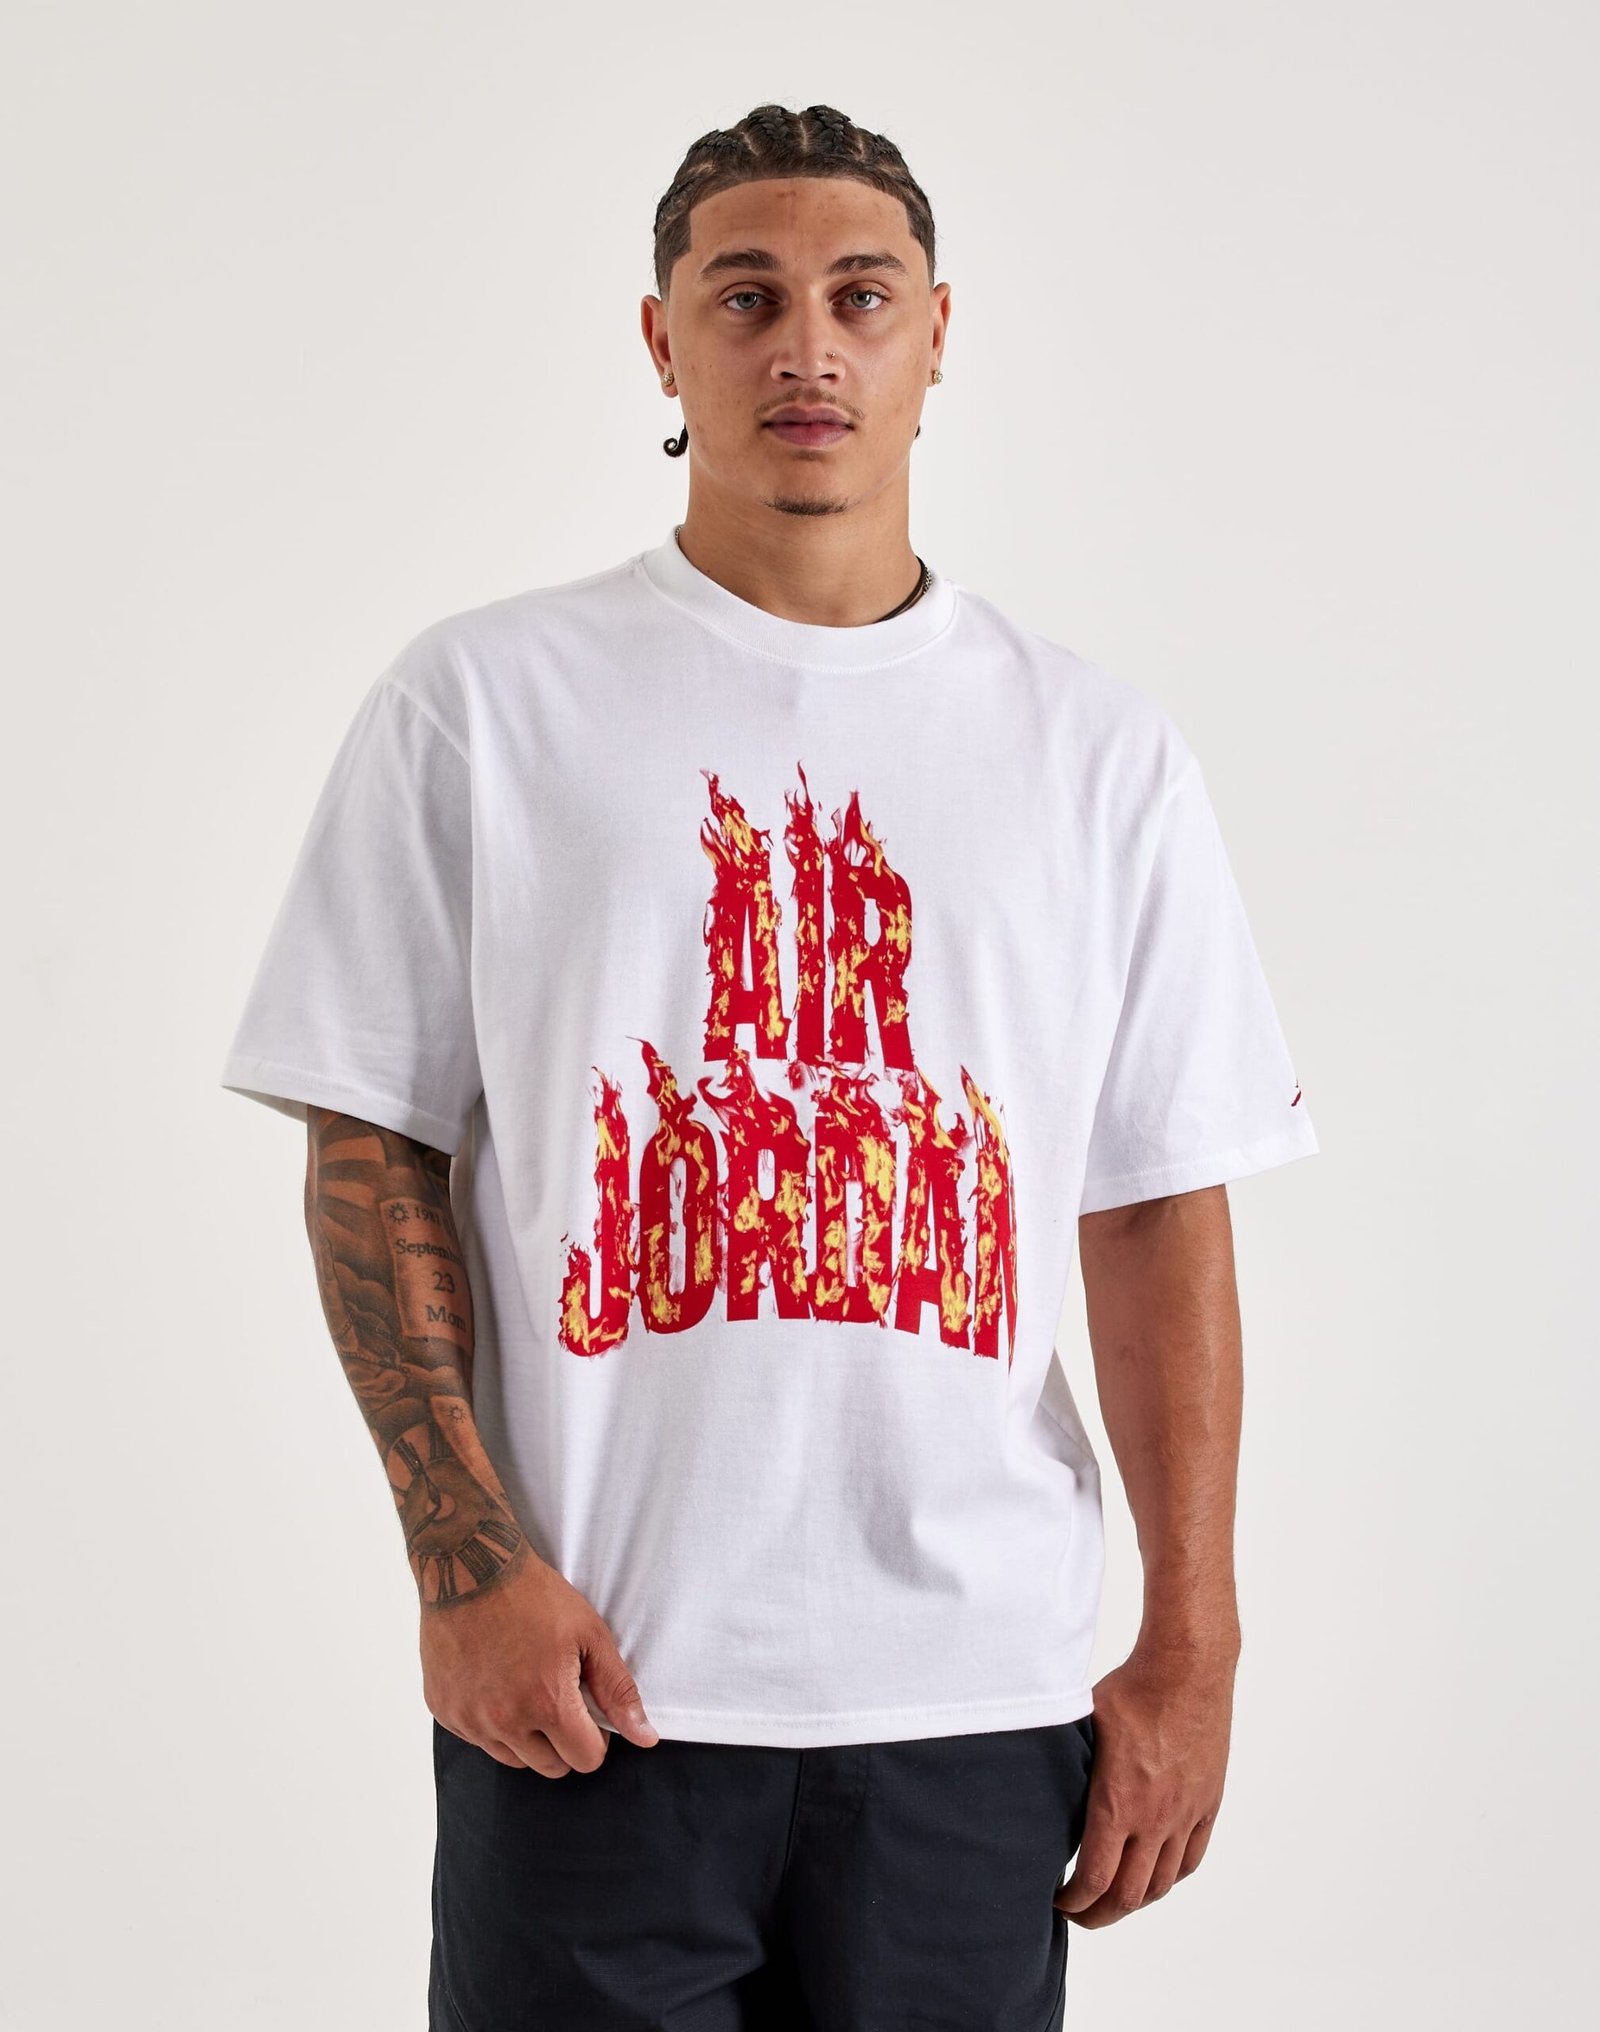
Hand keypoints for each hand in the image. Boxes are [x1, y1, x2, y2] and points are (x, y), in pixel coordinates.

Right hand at [421, 1545, 659, 1777]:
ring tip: (527, 1690)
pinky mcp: (444, 1710)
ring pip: (512, 1759)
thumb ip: (618, 1691)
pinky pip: (477, 1740)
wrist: (470, 1567)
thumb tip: (645, 1738)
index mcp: (547, 1704)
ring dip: (526, 1738)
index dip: (595, 1739)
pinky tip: (496, 1685)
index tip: (586, 1712)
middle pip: (550, 1767)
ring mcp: (470, 1719)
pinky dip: (491, 1724)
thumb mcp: (589, 1634)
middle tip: (558, 1700)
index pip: (585, 1760)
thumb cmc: (534, 1596)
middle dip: (563, 1742)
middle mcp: (505, 1721)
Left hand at [1053, 1641, 1235, 1926]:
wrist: (1187, 1668)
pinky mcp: (1207, 1803)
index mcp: (1117, 1803)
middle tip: (1078, 1913)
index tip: (1057, 1902)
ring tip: (1112, 1900)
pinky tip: (1153, 1876)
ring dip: (1134, 1901)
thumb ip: (1066, 1765)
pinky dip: (1169, 1878)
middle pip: (1128, 1896)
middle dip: (1098, 1915)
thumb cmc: (1130, 1689)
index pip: (1094, 1880)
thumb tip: (1031, 1782)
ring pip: (1161, 1884)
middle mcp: (1155, 1819)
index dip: (1073, 1902)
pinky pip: (1190, 1859)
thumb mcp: (1081, 1723)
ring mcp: (1185, 1814)